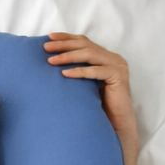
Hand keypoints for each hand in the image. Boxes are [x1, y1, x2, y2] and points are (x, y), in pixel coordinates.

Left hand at [44, 33, 137, 151]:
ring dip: (68, 57)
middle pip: (85, 45)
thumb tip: (54, 64)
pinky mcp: (118, 76)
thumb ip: (79, 73)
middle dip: (64, 45)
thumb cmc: (100, 109)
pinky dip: (79, 72)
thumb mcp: (86, 86)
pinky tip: (64, 74)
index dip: (66, 38)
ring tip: (51, 61)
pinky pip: (95, 71)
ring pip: (89, 54)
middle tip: (45, 47)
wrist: (117, 126)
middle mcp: (113, 58)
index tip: (49, 37)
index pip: (84, 42)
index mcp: (105, 57)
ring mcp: (117, 66)